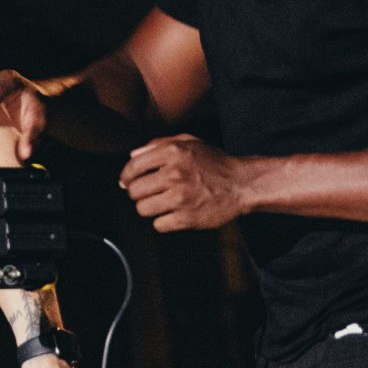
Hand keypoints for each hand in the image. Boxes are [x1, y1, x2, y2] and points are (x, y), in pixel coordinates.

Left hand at [119, 134, 252, 231]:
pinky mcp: (187, 218)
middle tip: (148, 193)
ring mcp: (180, 197)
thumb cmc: (215, 163)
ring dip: (150, 208)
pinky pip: (158, 225)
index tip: (126, 182)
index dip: (125, 176)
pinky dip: (163, 222)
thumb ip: (159, 144)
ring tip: (162, 203)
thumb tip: (133, 155)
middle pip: (134, 191)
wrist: (242, 184)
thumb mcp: (189, 142)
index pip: (133, 167)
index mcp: (173, 152)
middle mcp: (174, 174)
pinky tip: (173, 214)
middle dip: (138, 193)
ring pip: (143, 209)